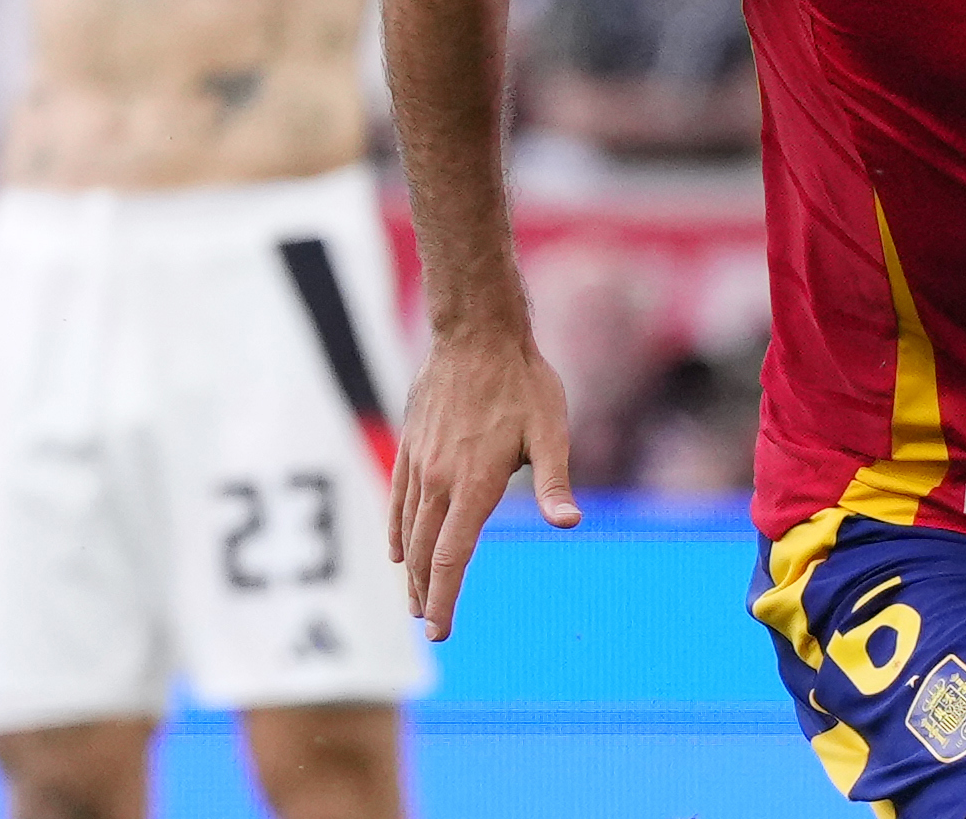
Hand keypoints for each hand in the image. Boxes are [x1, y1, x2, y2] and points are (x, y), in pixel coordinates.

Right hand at [389, 326, 580, 640]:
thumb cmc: (523, 382)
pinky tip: (395, 551)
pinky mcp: (410, 446)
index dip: (445, 599)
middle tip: (430, 626)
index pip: (452, 557)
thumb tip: (569, 523)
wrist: (476, 333)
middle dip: (426, 595)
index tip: (440, 632)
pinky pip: (396, 499)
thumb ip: (554, 482)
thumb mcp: (550, 430)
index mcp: (475, 484)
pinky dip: (395, 531)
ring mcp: (420, 463)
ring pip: (408, 530)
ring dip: (410, 571)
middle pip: (425, 553)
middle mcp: (440, 480)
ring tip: (414, 600)